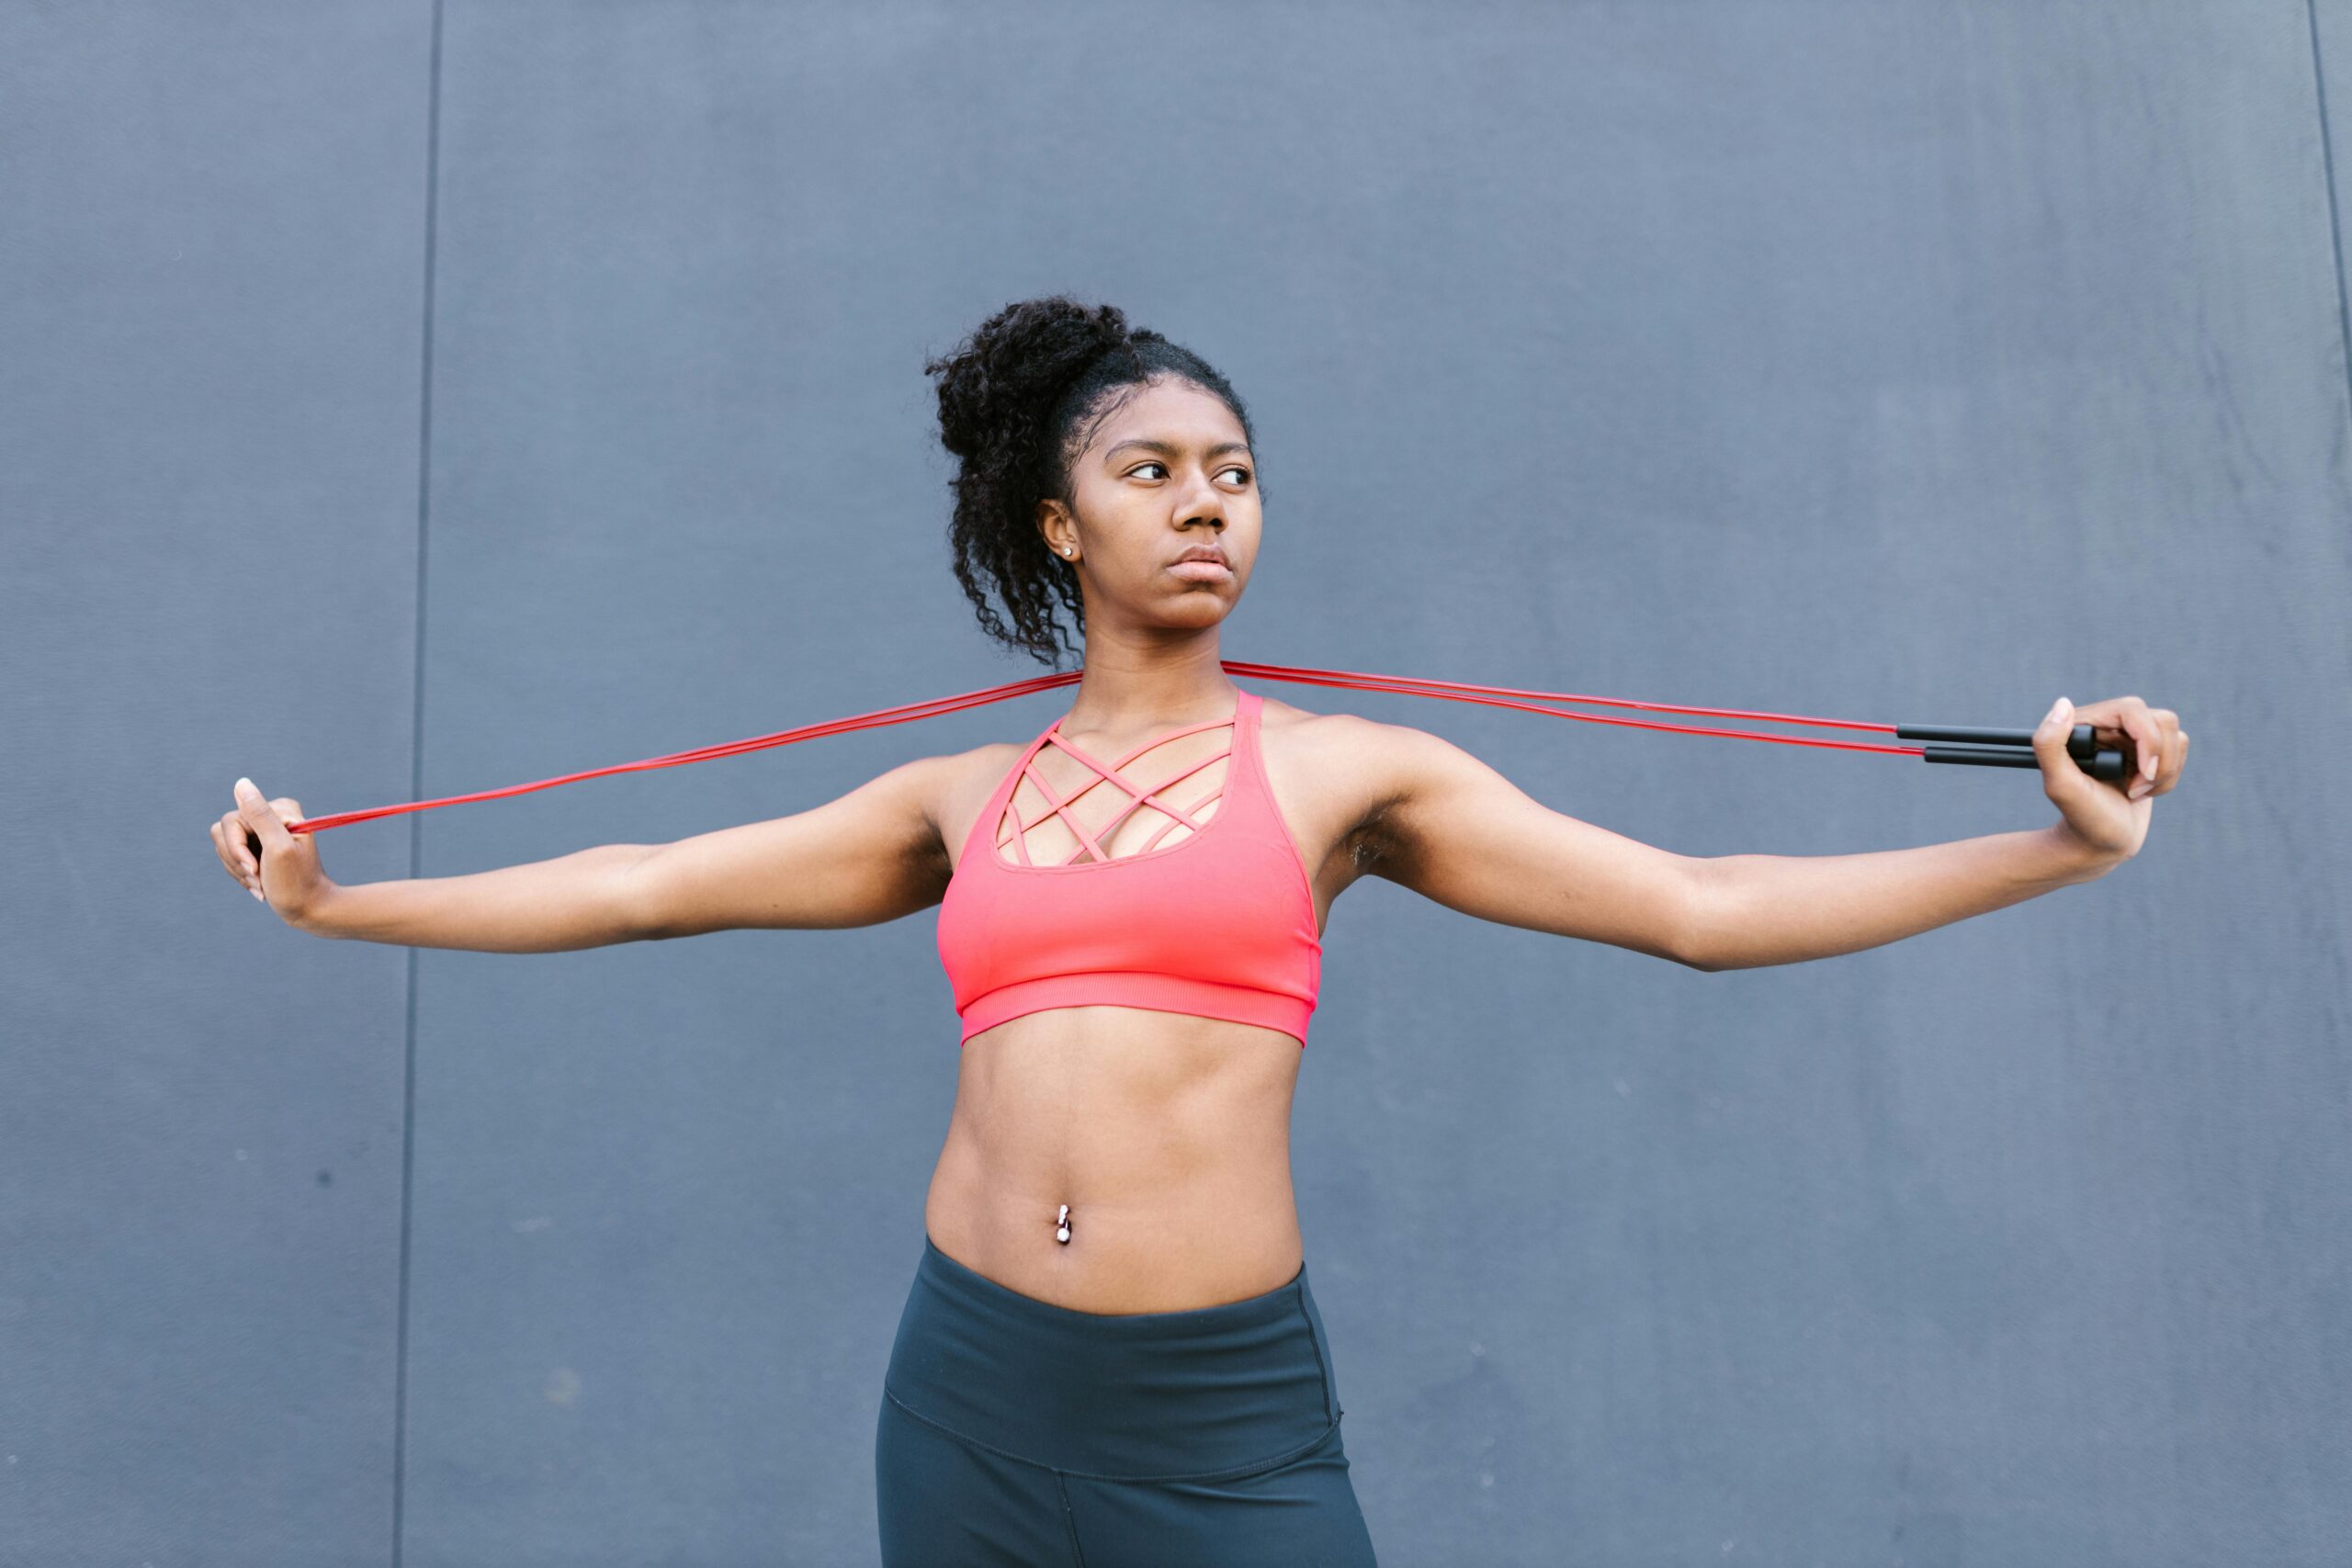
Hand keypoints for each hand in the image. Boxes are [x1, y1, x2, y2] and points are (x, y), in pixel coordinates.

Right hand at [211, 777, 330, 922]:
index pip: (232, 821)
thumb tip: (241, 783)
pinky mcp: (257, 846)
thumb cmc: (295, 882)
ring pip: (223, 846)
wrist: (308, 908)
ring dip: (238, 871)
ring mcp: (262, 831)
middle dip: (237, 862)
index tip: (255, 868)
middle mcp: (271, 815)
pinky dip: (241, 875)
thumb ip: (259, 815)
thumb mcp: (277, 847)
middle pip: (223, 833)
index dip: (237, 848)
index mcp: (280, 809)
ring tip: (261, 884)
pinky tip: (260, 885)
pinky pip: (229, 857)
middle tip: (259, 879)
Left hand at [2030, 695, 2188, 865]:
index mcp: (2086, 725)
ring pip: (2176, 735)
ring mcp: (2131, 739)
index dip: (2147, 740)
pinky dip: (2168, 778)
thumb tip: (2062, 704)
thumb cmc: (2080, 817)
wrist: (2100, 844)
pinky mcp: (2148, 754)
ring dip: (2164, 771)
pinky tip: (2144, 792)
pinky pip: (2179, 751)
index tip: (2141, 774)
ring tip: (2137, 791)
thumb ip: (2048, 745)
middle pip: (2162, 720)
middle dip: (2158, 760)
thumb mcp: (2060, 786)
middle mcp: (2109, 726)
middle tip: (2135, 789)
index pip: (2133, 709)